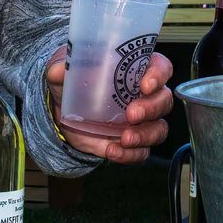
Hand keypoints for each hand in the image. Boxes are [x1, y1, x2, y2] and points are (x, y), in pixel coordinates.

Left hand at [42, 46, 173, 162]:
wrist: (62, 112)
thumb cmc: (72, 81)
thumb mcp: (62, 71)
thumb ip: (60, 68)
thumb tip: (58, 71)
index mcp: (135, 69)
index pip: (160, 67)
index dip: (159, 75)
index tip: (145, 85)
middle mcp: (144, 95)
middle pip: (164, 100)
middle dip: (151, 108)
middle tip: (132, 114)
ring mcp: (141, 121)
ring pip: (159, 129)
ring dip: (145, 135)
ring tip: (125, 139)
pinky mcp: (132, 142)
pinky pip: (141, 152)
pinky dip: (130, 155)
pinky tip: (113, 151)